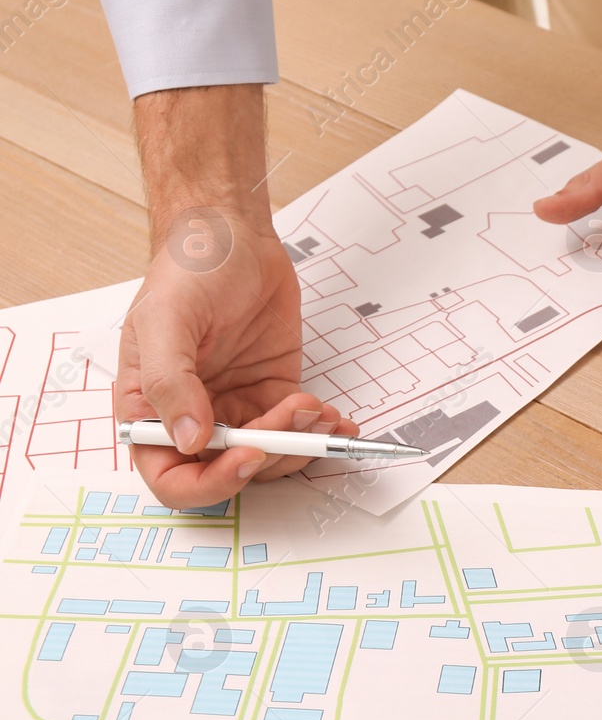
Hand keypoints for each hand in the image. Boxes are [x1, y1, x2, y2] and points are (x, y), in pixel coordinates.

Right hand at [117, 222, 354, 506]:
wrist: (235, 237)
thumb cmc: (189, 270)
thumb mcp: (166, 320)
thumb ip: (168, 382)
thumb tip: (187, 439)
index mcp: (149, 408)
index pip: (170, 475)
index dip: (208, 482)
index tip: (247, 455)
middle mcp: (192, 415)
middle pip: (227, 471)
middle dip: (267, 456)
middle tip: (294, 420)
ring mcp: (235, 407)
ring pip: (268, 458)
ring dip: (298, 444)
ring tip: (317, 408)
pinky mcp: (272, 393)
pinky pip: (296, 431)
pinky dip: (319, 432)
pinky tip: (335, 418)